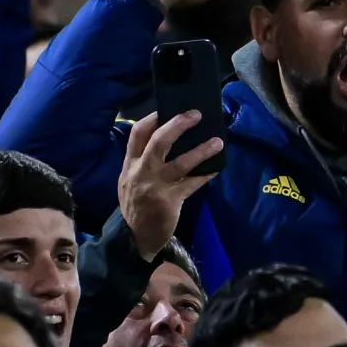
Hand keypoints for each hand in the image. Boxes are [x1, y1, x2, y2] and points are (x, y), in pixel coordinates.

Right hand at [119, 111, 222, 261]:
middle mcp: (140, 172)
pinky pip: (191, 184)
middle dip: (177, 125)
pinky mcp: (168, 201)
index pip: (137, 134)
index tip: (167, 108)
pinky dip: (204, 175)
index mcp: (129, 164)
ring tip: (218, 141)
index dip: (152, 118)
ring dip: (201, 151)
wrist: (135, 238)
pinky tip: (216, 169)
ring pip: (180, 163)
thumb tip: (168, 140)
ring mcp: (154, 186)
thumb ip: (142, 163)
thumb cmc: (136, 206)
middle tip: (196, 115)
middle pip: (158, 142)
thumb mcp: (129, 181)